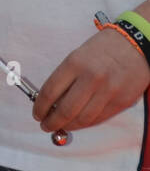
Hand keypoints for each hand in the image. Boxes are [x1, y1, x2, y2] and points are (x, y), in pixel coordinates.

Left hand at [33, 29, 149, 133]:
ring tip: (61, 126)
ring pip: (82, 119)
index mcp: (75, 63)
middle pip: (65, 110)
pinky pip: (99, 119)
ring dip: (68, 126)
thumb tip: (52, 101)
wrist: (135, 43)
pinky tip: (78, 123)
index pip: (50, 91)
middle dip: (52, 121)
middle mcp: (91, 78)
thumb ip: (66, 77)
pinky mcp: (121, 102)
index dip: (40, 106)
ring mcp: (108, 92)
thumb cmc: (104, 47)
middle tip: (46, 124)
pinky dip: (85, 124)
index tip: (37, 113)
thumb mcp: (78, 55)